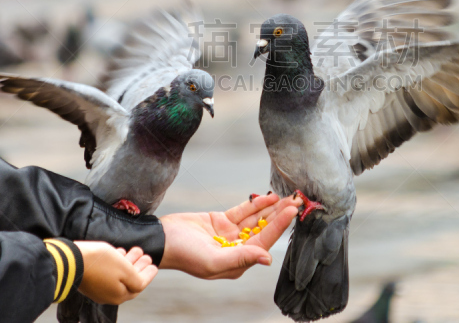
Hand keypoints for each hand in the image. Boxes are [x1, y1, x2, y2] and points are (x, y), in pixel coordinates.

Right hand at [75, 242, 158, 304]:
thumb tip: (142, 283)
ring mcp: (98, 288)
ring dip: (128, 262)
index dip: (148, 274)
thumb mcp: (125, 270)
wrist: (71, 260)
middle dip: (139, 266)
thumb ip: (137, 279)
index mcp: (119, 295)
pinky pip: (108, 273)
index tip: (154, 265)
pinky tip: (119, 252)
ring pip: (119, 275)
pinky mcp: (91, 280)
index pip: (139, 285)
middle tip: (145, 255)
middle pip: (129, 280)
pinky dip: (117, 263)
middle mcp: (109, 295)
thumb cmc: (100, 263)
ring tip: (134, 250)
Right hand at [158, 193, 301, 278]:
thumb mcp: (213, 260)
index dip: (279, 226)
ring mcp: (230, 234)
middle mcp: (237, 249)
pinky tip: (269, 196)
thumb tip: (268, 258)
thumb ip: (241, 258)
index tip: (292, 211)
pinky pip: (243, 211)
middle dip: (280, 215)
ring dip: (271, 208)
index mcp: (237, 262)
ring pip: (256, 219)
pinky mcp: (221, 221)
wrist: (161, 239)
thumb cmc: (184, 255)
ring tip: (287, 196)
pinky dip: (256, 204)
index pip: (264, 241)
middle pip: (264, 229)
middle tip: (297, 200)